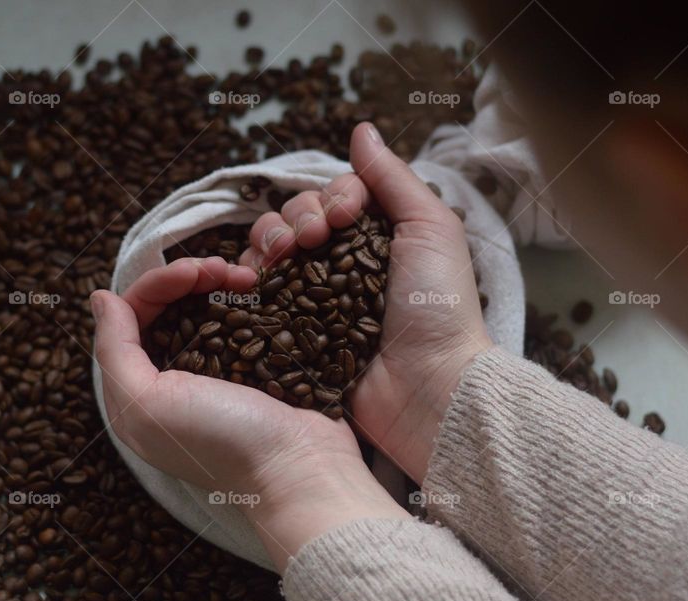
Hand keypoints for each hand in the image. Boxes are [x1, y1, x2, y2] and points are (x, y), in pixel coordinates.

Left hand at [91, 256, 406, 571]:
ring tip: (249, 275)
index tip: (193, 271)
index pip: (133, 316)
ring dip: (222, 282)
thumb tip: (99, 296)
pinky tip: (261, 289)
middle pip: (169, 307)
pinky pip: (242, 321)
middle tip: (224, 268)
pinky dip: (248, 300)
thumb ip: (113, 350)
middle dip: (191, 278)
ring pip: (205, 308)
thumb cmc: (220, 442)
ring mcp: (217, 374)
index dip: (158, 284)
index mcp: (139, 391)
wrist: (301, 470)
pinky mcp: (255, 369)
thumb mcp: (145, 404)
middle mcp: (173, 381)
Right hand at [241, 122, 492, 483]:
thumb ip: (392, 179)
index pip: (331, 197)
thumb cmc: (438, 306)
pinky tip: (256, 276)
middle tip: (314, 241)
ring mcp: (310, 298)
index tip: (345, 216)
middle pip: (294, 218)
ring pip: (268, 250)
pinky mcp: (288, 330)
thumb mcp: (430, 229)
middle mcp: (337, 264)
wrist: (426, 386)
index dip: (330, 197)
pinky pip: (254, 293)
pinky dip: (249, 276)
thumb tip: (360, 128)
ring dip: (269, 240)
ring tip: (284, 257)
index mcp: (371, 238)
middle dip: (297, 218)